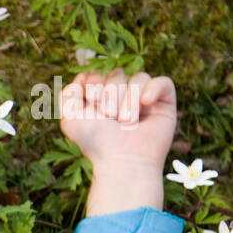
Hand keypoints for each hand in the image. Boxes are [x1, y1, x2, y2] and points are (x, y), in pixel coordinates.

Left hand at [59, 68, 176, 168]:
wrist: (121, 160)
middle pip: (117, 73)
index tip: (91, 104)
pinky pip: (163, 82)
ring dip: (128, 99)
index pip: (98, 72)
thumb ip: (68, 95)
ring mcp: (144, 99)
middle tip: (108, 116)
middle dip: (110, 94)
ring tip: (125, 122)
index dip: (93, 83)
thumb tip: (81, 77)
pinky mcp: (165, 104)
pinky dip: (153, 89)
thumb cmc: (96, 142)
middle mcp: (122, 96)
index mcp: (101, 97)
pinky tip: (145, 103)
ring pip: (138, 77)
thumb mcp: (70, 118)